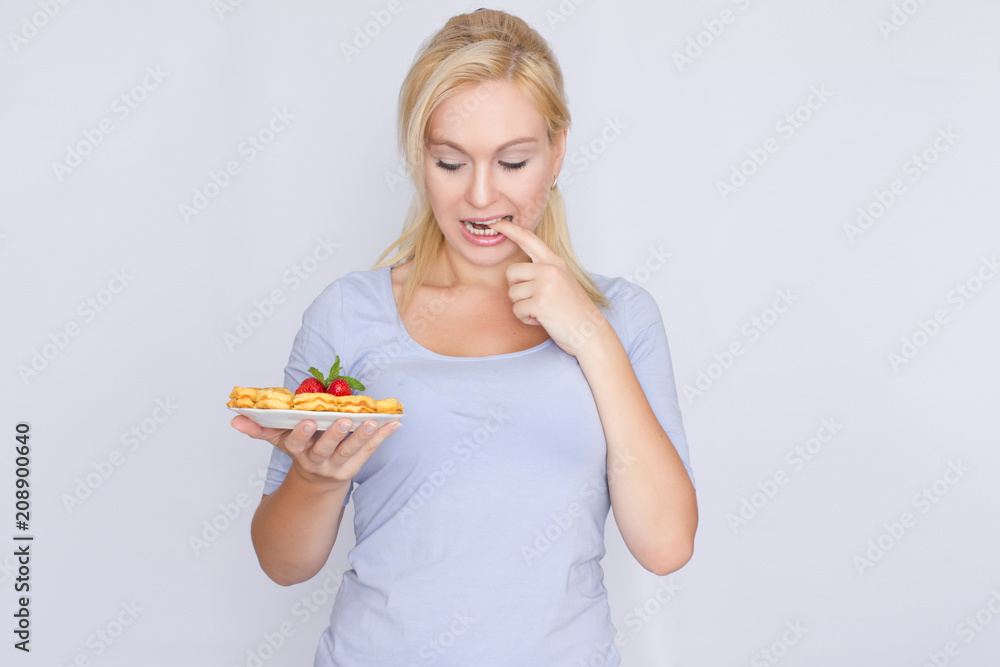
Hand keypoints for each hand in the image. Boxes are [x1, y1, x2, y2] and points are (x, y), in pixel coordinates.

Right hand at [231, 415, 400, 486]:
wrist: (317, 482)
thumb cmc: (301, 450)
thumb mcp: (279, 440)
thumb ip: (260, 429)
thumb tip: (235, 419)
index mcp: (299, 452)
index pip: (297, 443)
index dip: (302, 432)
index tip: (307, 420)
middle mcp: (318, 461)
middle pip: (326, 448)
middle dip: (334, 434)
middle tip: (343, 420)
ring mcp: (338, 466)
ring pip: (351, 451)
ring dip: (363, 435)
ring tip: (373, 421)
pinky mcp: (356, 466)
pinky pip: (371, 450)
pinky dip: (383, 436)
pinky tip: (395, 423)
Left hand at [490, 219, 607, 356]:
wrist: (590, 331)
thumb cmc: (573, 310)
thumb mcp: (562, 281)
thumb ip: (543, 271)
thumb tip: (515, 272)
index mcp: (555, 261)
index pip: (529, 239)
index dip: (511, 230)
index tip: (497, 222)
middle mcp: (550, 269)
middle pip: (511, 273)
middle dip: (517, 290)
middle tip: (535, 300)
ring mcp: (545, 285)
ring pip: (512, 294)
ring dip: (523, 307)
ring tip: (543, 311)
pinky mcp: (540, 302)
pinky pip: (517, 310)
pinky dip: (526, 319)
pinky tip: (543, 320)